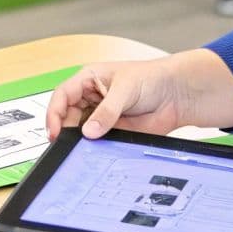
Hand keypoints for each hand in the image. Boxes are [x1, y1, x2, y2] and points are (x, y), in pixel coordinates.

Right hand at [44, 50, 232, 139]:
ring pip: (80, 131)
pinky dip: (93, 148)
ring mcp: (101, 116)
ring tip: (79, 149)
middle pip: (67, 116)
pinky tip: (93, 152)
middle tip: (65, 145)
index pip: (62, 96)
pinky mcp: (113, 131)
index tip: (55, 130)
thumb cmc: (152, 78)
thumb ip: (107, 111)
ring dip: (79, 140)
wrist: (177, 95)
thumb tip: (89, 131)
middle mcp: (91, 98)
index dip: (54, 113)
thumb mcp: (125, 90)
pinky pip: (97, 142)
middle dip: (65, 130)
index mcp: (88, 80)